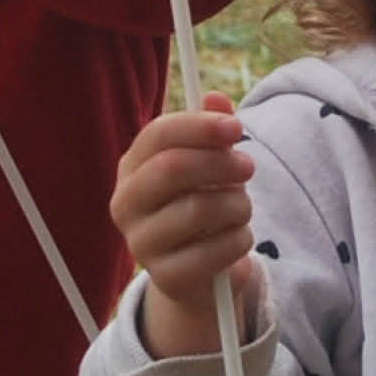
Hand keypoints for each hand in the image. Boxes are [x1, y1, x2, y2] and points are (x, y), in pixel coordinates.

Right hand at [114, 94, 258, 356]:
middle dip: (221, 162)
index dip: (200, 126)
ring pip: (199, 208)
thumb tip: (216, 98)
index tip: (237, 128)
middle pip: (173, 167)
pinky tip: (239, 238)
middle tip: (249, 166)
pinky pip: (214, 250)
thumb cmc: (201, 208)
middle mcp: (125, 204)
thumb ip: (211, 133)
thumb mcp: (207, 167)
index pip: (157, 135)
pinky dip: (239, 239)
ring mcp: (141, 243)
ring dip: (237, 204)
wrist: (198, 276)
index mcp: (131, 169)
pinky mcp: (165, 277)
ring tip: (243, 208)